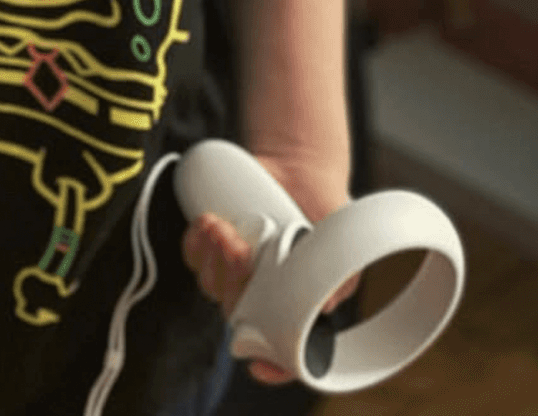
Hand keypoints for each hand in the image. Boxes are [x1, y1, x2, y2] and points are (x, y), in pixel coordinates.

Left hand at [181, 151, 359, 385]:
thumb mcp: (344, 249)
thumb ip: (339, 282)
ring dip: (213, 260)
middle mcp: (260, 295)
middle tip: (241, 248)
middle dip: (233, 283)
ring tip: (224, 228)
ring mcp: (233, 270)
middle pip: (235, 312)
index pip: (281, 352)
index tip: (260, 367)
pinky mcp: (213, 244)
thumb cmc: (325, 213)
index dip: (271, 367)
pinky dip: (195, 244)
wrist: (302, 170)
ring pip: (211, 285)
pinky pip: (193, 256)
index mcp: (292, 307)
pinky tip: (208, 222)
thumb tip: (321, 309)